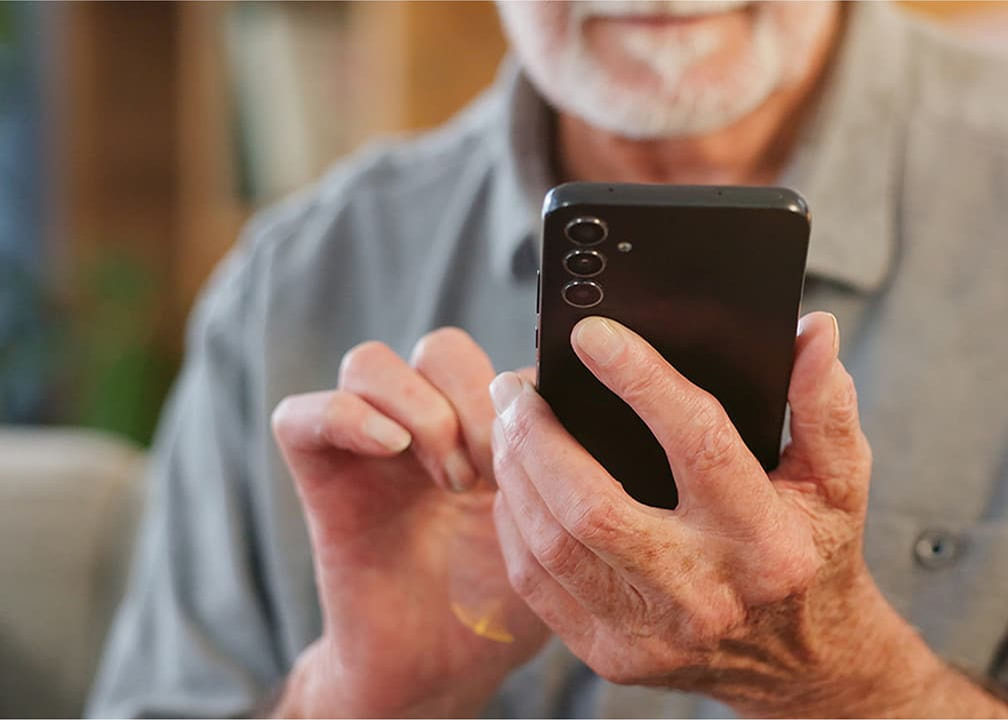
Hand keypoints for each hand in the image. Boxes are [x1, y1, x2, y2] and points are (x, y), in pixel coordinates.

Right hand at [270, 329, 547, 716]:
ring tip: (453, 479)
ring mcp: (369, 449)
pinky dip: (345, 417)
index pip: (496, 357)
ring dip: (421, 410)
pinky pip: (300, 415)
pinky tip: (392, 450)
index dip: (523, 390)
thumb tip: (586, 407)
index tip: (548, 444)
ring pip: (370, 363)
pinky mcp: (321, 479)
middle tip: (496, 467)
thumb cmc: (503, 601)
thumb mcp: (554, 527)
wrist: (442, 667)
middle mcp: (425, 427)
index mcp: (483, 429)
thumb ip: (565, 465)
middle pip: (439, 349)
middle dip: (474, 398)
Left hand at [486, 313, 941, 715]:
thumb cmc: (814, 550)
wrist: (802, 661)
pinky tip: (517, 483)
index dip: (641, 382)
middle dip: (540, 435)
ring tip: (509, 421)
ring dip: (517, 473)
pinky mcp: (616, 658)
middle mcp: (710, 595)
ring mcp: (656, 635)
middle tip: (517, 385)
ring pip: (553, 546)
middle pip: (594, 507)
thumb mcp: (838, 478)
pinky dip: (517, 524)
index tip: (592, 333)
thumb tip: (814, 332)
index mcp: (769, 544)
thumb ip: (824, 403)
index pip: (698, 446)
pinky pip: (539, 585)